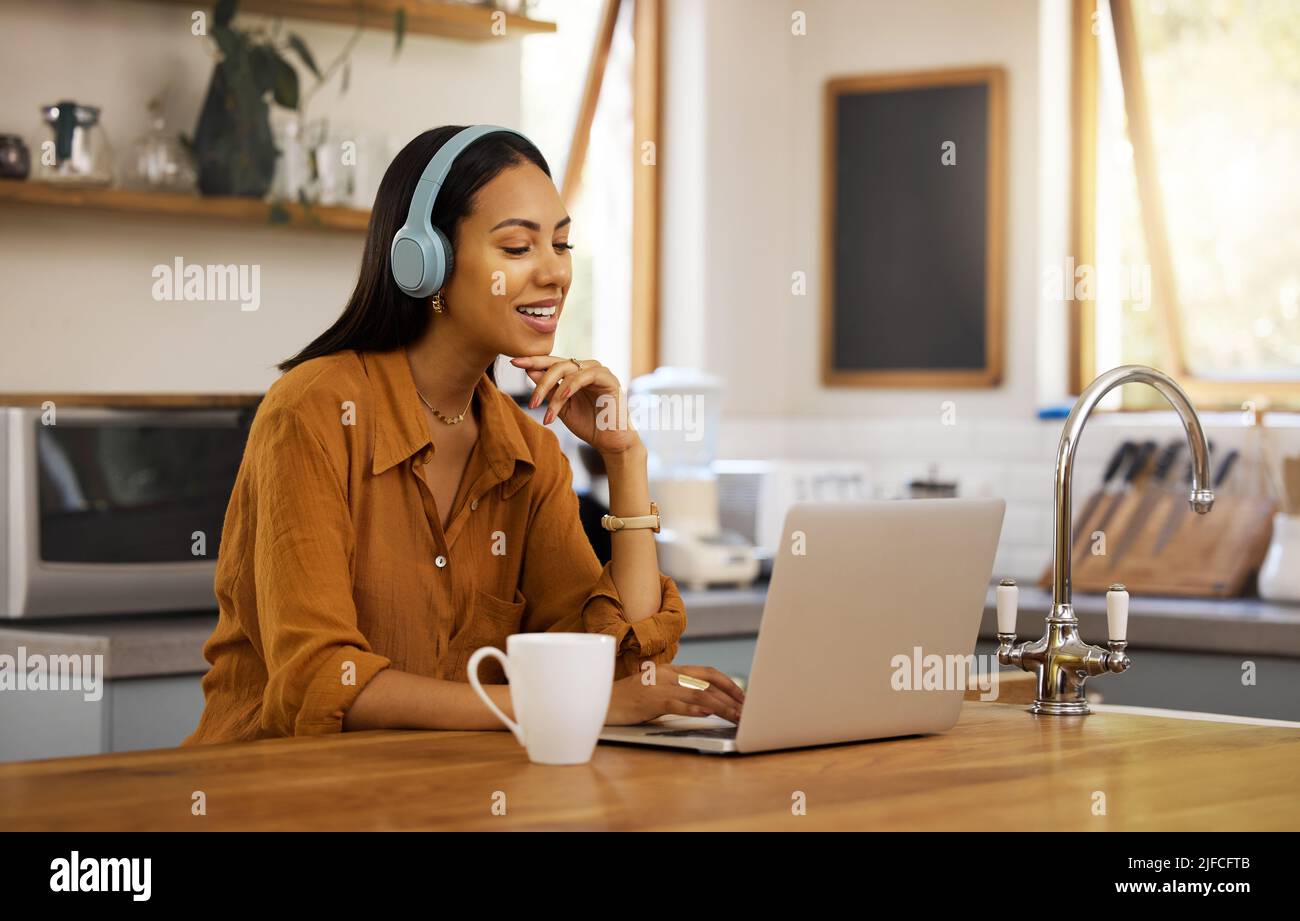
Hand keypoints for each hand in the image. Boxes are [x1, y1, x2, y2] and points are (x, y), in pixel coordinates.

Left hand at [509, 355, 639, 455]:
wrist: (610, 442)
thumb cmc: (588, 425)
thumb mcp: (561, 407)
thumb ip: (548, 390)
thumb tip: (529, 371)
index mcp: (575, 373)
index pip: (551, 363)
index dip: (533, 361)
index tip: (513, 362)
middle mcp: (586, 368)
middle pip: (557, 364)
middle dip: (540, 379)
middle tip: (530, 400)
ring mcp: (598, 371)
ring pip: (568, 369)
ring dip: (552, 388)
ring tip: (544, 408)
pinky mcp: (609, 379)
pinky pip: (586, 376)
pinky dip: (572, 385)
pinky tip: (563, 395)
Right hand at [605, 664, 746, 725]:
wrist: (599, 701)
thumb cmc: (627, 700)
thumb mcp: (655, 689)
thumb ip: (676, 690)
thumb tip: (703, 701)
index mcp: (671, 670)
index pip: (707, 672)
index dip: (728, 682)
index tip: (743, 695)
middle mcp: (668, 674)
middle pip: (708, 682)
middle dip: (731, 696)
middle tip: (747, 709)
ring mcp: (659, 686)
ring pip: (698, 695)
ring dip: (721, 707)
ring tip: (736, 717)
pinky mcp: (650, 700)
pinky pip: (677, 703)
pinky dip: (694, 709)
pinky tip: (708, 715)